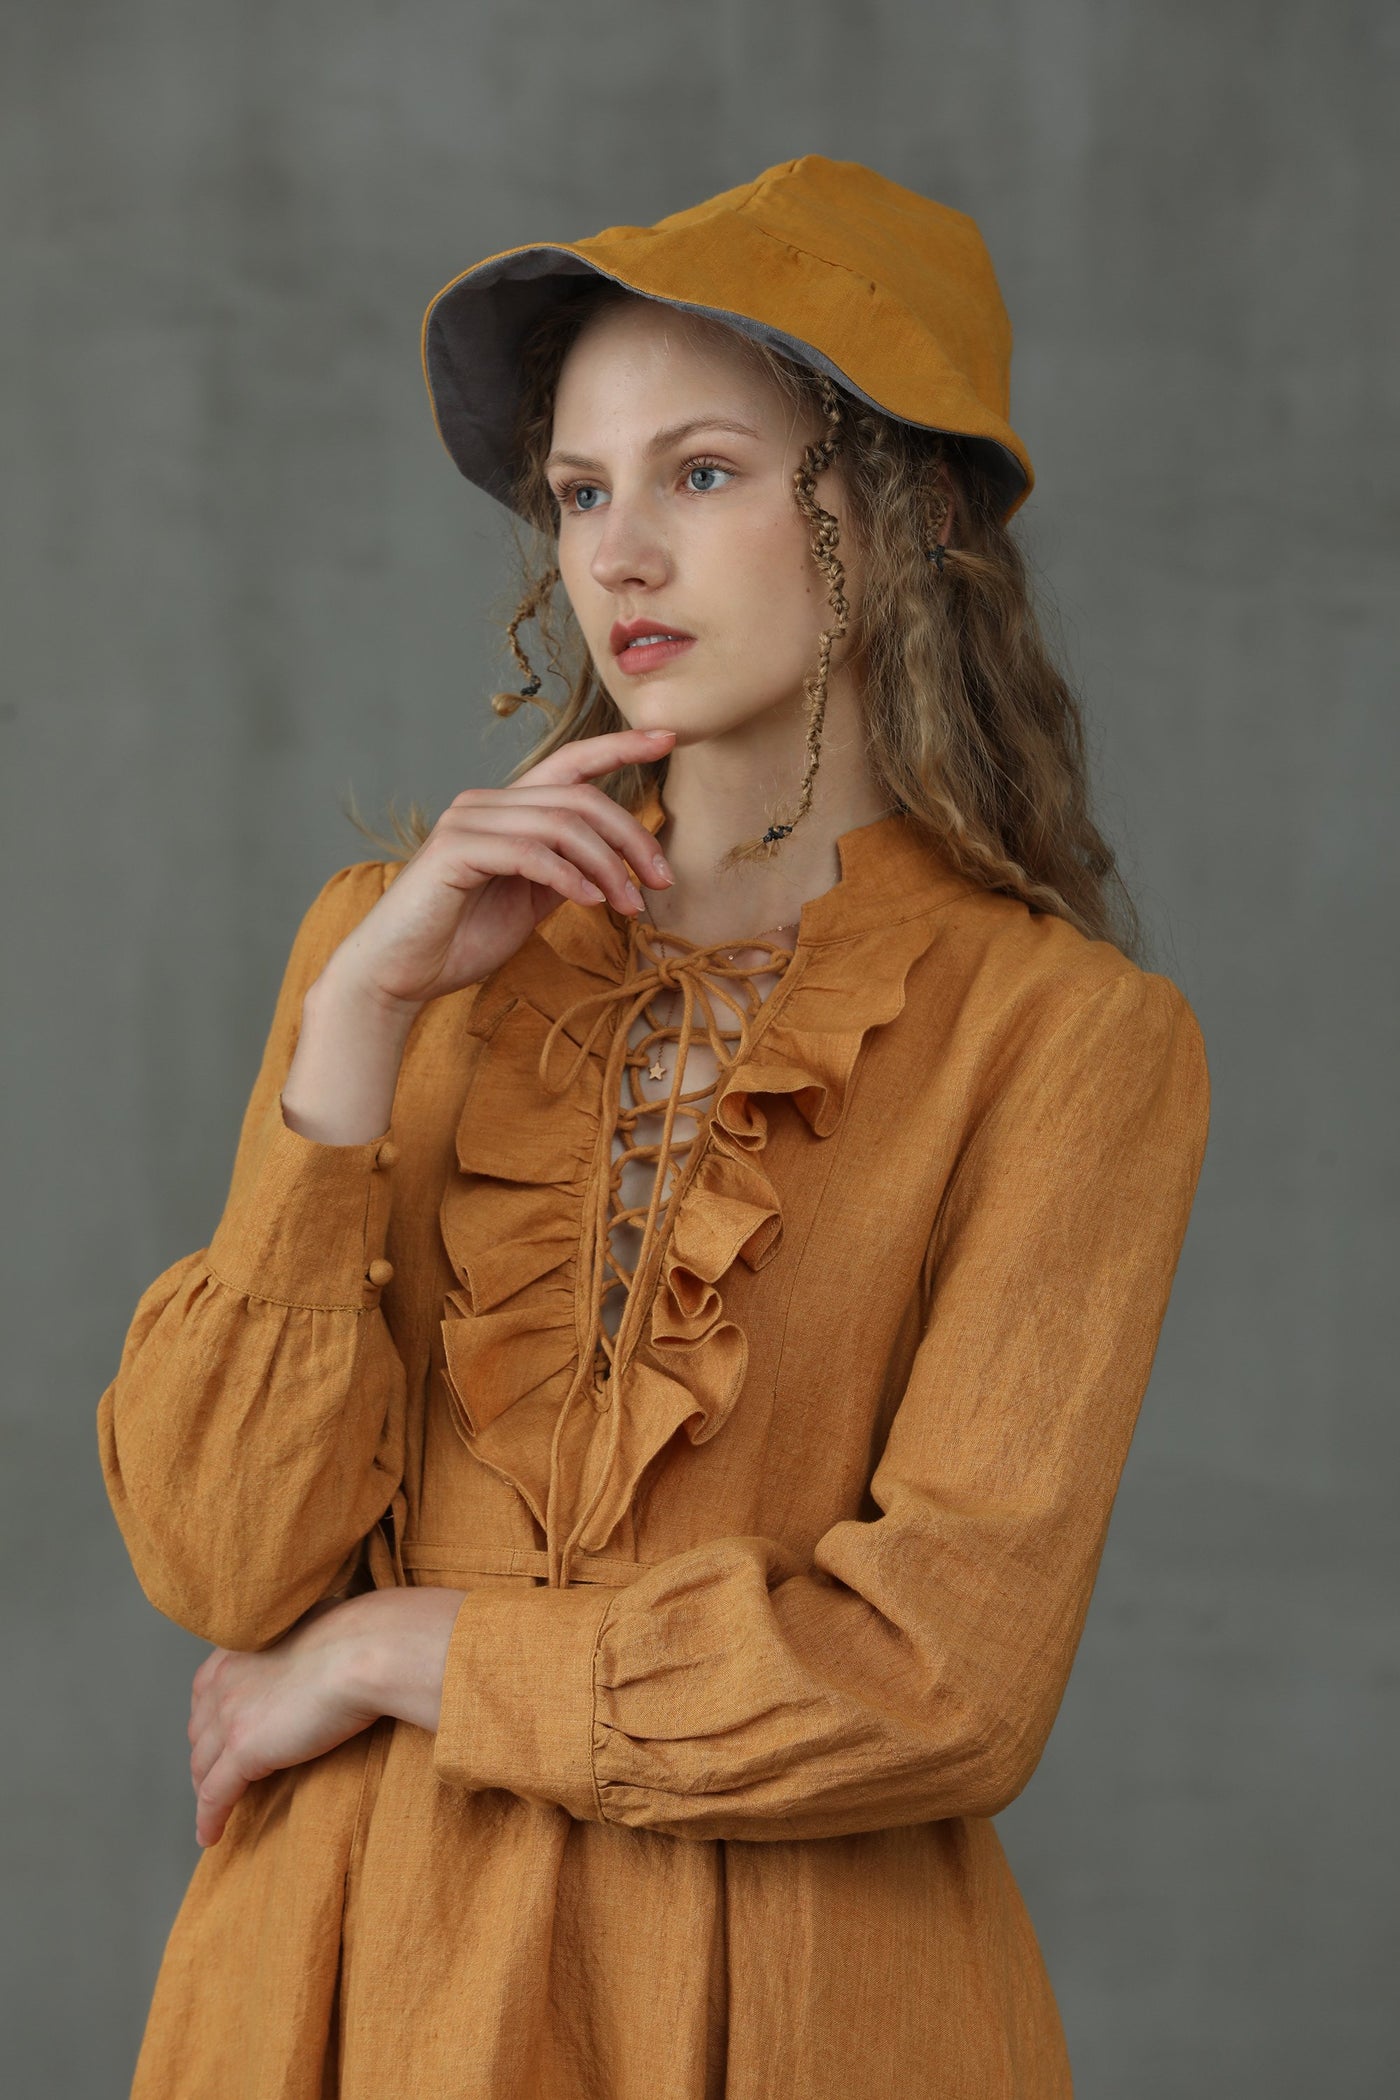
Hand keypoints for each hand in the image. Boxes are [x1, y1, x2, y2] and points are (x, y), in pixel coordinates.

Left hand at [187, 1596, 384, 1846]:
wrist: (365, 1649)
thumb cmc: (356, 1637)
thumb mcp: (311, 1632)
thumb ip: (297, 1647)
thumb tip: (317, 1650)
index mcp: (238, 1649)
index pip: (205, 1693)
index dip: (209, 1720)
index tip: (218, 1737)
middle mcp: (224, 1682)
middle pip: (200, 1732)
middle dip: (206, 1757)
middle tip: (218, 1777)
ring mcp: (230, 1716)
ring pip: (203, 1767)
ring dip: (205, 1790)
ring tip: (213, 1810)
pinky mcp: (244, 1750)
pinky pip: (215, 1795)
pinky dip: (209, 1819)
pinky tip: (210, 1837)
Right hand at [315, 726, 677, 1018]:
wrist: (398, 974)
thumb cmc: (458, 939)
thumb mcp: (528, 902)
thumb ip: (564, 873)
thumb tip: (615, 866)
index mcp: (505, 809)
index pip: (570, 763)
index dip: (620, 746)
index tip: (668, 738)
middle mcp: (485, 804)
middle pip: (579, 797)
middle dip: (632, 837)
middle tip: (661, 882)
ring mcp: (467, 823)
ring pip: (561, 824)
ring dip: (608, 867)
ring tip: (629, 906)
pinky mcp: (455, 851)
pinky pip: (530, 853)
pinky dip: (569, 878)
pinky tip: (591, 903)